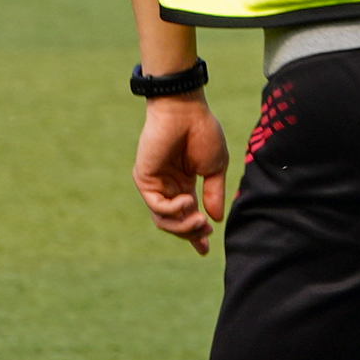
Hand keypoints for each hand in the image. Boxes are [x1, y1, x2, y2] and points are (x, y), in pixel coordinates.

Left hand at [136, 94, 230, 252]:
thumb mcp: (215, 168)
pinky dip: (173, 209)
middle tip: (205, 231)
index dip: (196, 235)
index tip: (206, 249)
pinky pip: (157, 206)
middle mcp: (167, 187)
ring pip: (163, 220)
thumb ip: (214, 194)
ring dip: (183, 226)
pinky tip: (188, 201)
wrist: (185, 110)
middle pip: (173, 223)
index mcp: (184, 184)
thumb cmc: (203, 132)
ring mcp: (154, 184)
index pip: (187, 216)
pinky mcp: (144, 179)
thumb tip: (215, 219)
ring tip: (198, 221)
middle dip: (191, 232)